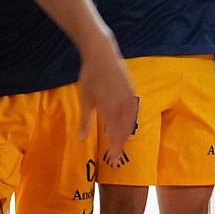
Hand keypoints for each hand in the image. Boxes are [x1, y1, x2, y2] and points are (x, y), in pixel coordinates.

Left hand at [77, 47, 138, 161]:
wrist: (102, 54)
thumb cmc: (90, 77)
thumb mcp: (85, 100)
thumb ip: (85, 121)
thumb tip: (81, 139)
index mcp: (111, 110)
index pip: (115, 135)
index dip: (115, 148)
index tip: (113, 159)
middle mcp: (123, 106)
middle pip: (125, 130)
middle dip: (121, 144)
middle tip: (117, 155)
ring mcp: (129, 98)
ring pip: (131, 121)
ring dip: (126, 133)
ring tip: (122, 142)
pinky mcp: (132, 90)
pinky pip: (134, 111)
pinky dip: (131, 121)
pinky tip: (128, 123)